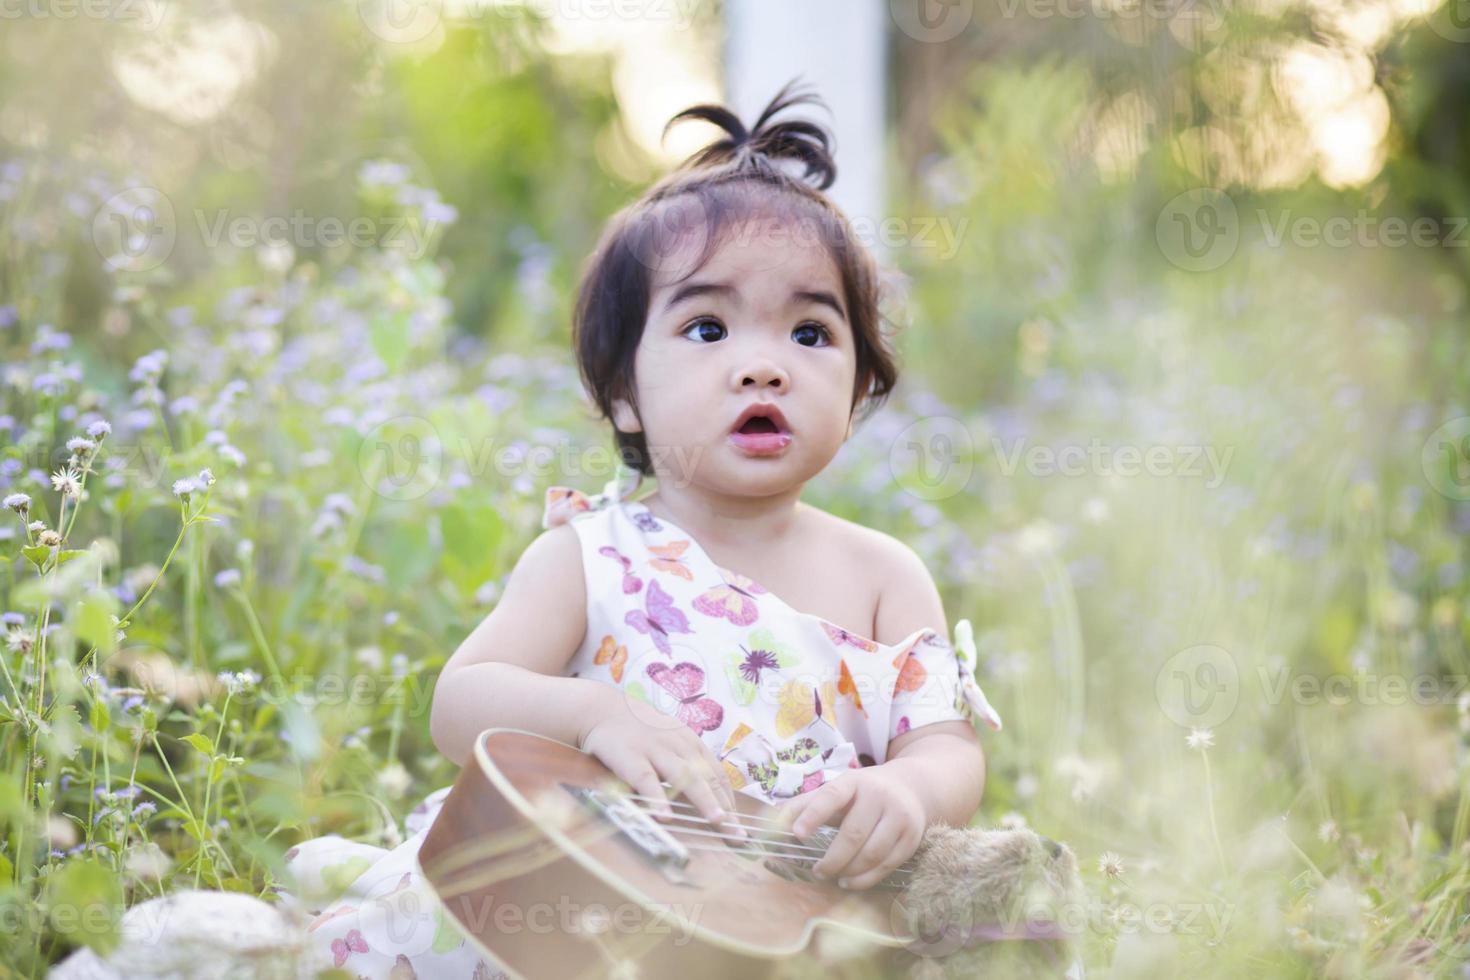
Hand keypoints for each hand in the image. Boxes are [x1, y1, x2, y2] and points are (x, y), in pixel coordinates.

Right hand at [577, 689, 745, 838]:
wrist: (600, 709)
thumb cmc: (637, 731)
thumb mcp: (668, 740)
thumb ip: (685, 763)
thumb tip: (707, 797)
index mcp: (690, 743)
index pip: (718, 775)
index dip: (730, 802)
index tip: (740, 827)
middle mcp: (679, 746)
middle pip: (709, 779)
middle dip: (726, 809)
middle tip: (739, 836)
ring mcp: (656, 750)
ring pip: (685, 777)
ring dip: (704, 800)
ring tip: (718, 822)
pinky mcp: (631, 758)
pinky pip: (647, 781)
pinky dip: (657, 798)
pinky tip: (666, 817)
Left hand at [780, 765, 926, 889]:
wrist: (912, 788)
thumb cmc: (864, 793)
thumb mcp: (837, 789)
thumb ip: (806, 805)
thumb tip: (775, 824)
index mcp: (854, 782)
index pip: (831, 796)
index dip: (813, 815)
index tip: (797, 834)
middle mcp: (879, 796)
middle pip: (853, 834)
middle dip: (832, 858)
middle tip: (817, 870)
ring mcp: (899, 817)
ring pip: (872, 853)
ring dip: (849, 871)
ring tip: (833, 876)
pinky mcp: (911, 838)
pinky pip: (887, 865)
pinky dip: (866, 879)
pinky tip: (850, 881)